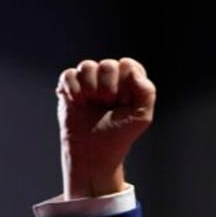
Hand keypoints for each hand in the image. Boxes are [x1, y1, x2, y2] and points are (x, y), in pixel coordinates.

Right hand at [56, 57, 155, 198]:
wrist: (94, 151)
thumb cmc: (119, 135)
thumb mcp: (142, 117)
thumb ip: (147, 92)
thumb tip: (132, 70)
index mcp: (129, 82)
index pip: (128, 65)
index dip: (126, 84)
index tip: (124, 103)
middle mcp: (109, 78)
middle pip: (107, 65)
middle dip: (108, 88)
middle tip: (107, 106)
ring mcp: (88, 81)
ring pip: (86, 66)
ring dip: (90, 89)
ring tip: (93, 105)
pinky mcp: (69, 86)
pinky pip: (69, 74)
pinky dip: (74, 90)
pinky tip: (79, 104)